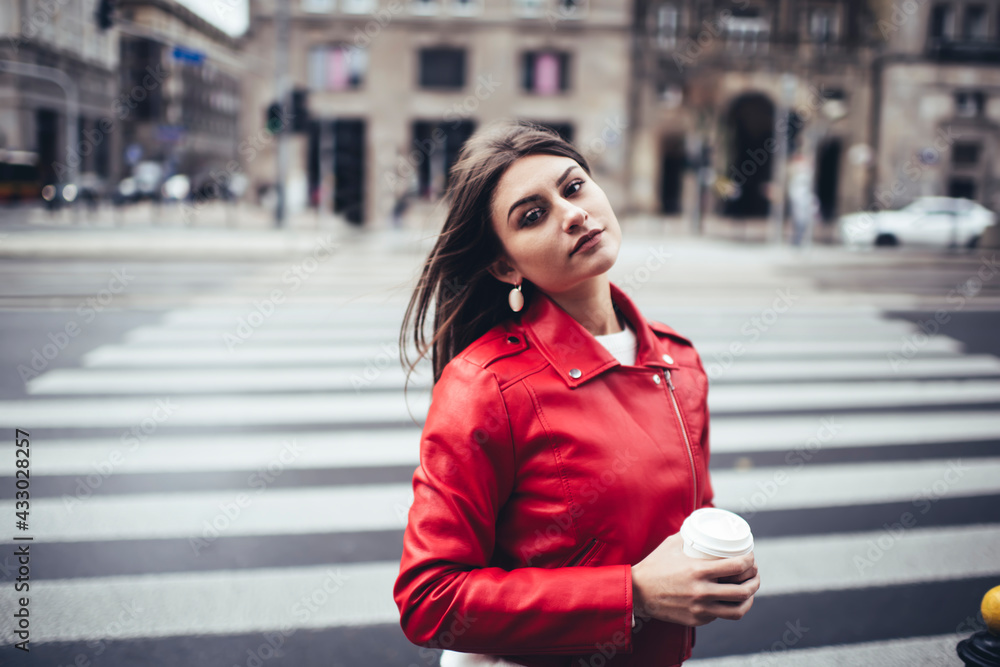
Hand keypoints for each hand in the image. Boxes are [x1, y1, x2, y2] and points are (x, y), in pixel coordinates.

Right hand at [630, 533, 759, 626]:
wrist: (637, 592)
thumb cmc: (655, 565)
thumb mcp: (672, 544)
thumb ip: (690, 535)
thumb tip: (704, 523)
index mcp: (698, 571)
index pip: (736, 567)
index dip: (750, 561)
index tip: (750, 557)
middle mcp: (702, 592)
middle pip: (743, 591)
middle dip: (755, 581)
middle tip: (754, 574)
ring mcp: (700, 609)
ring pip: (737, 610)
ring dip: (748, 600)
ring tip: (748, 592)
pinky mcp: (696, 620)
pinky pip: (720, 616)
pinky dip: (727, 607)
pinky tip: (728, 600)